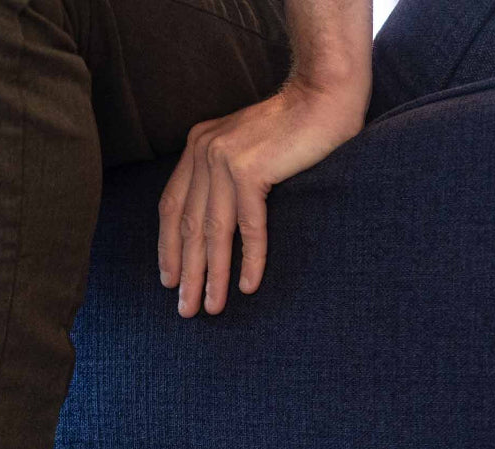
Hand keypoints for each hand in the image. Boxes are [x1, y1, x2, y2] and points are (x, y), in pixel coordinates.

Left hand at [158, 77, 366, 316]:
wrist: (326, 92)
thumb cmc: (291, 125)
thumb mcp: (243, 146)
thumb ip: (221, 174)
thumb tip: (208, 222)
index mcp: (197, 148)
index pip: (172, 208)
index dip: (169, 248)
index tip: (169, 280)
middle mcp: (204, 153)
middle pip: (189, 227)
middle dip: (188, 273)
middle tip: (186, 309)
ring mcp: (225, 161)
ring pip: (215, 232)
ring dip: (214, 275)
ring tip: (212, 307)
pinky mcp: (251, 170)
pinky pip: (249, 227)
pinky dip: (249, 259)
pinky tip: (248, 286)